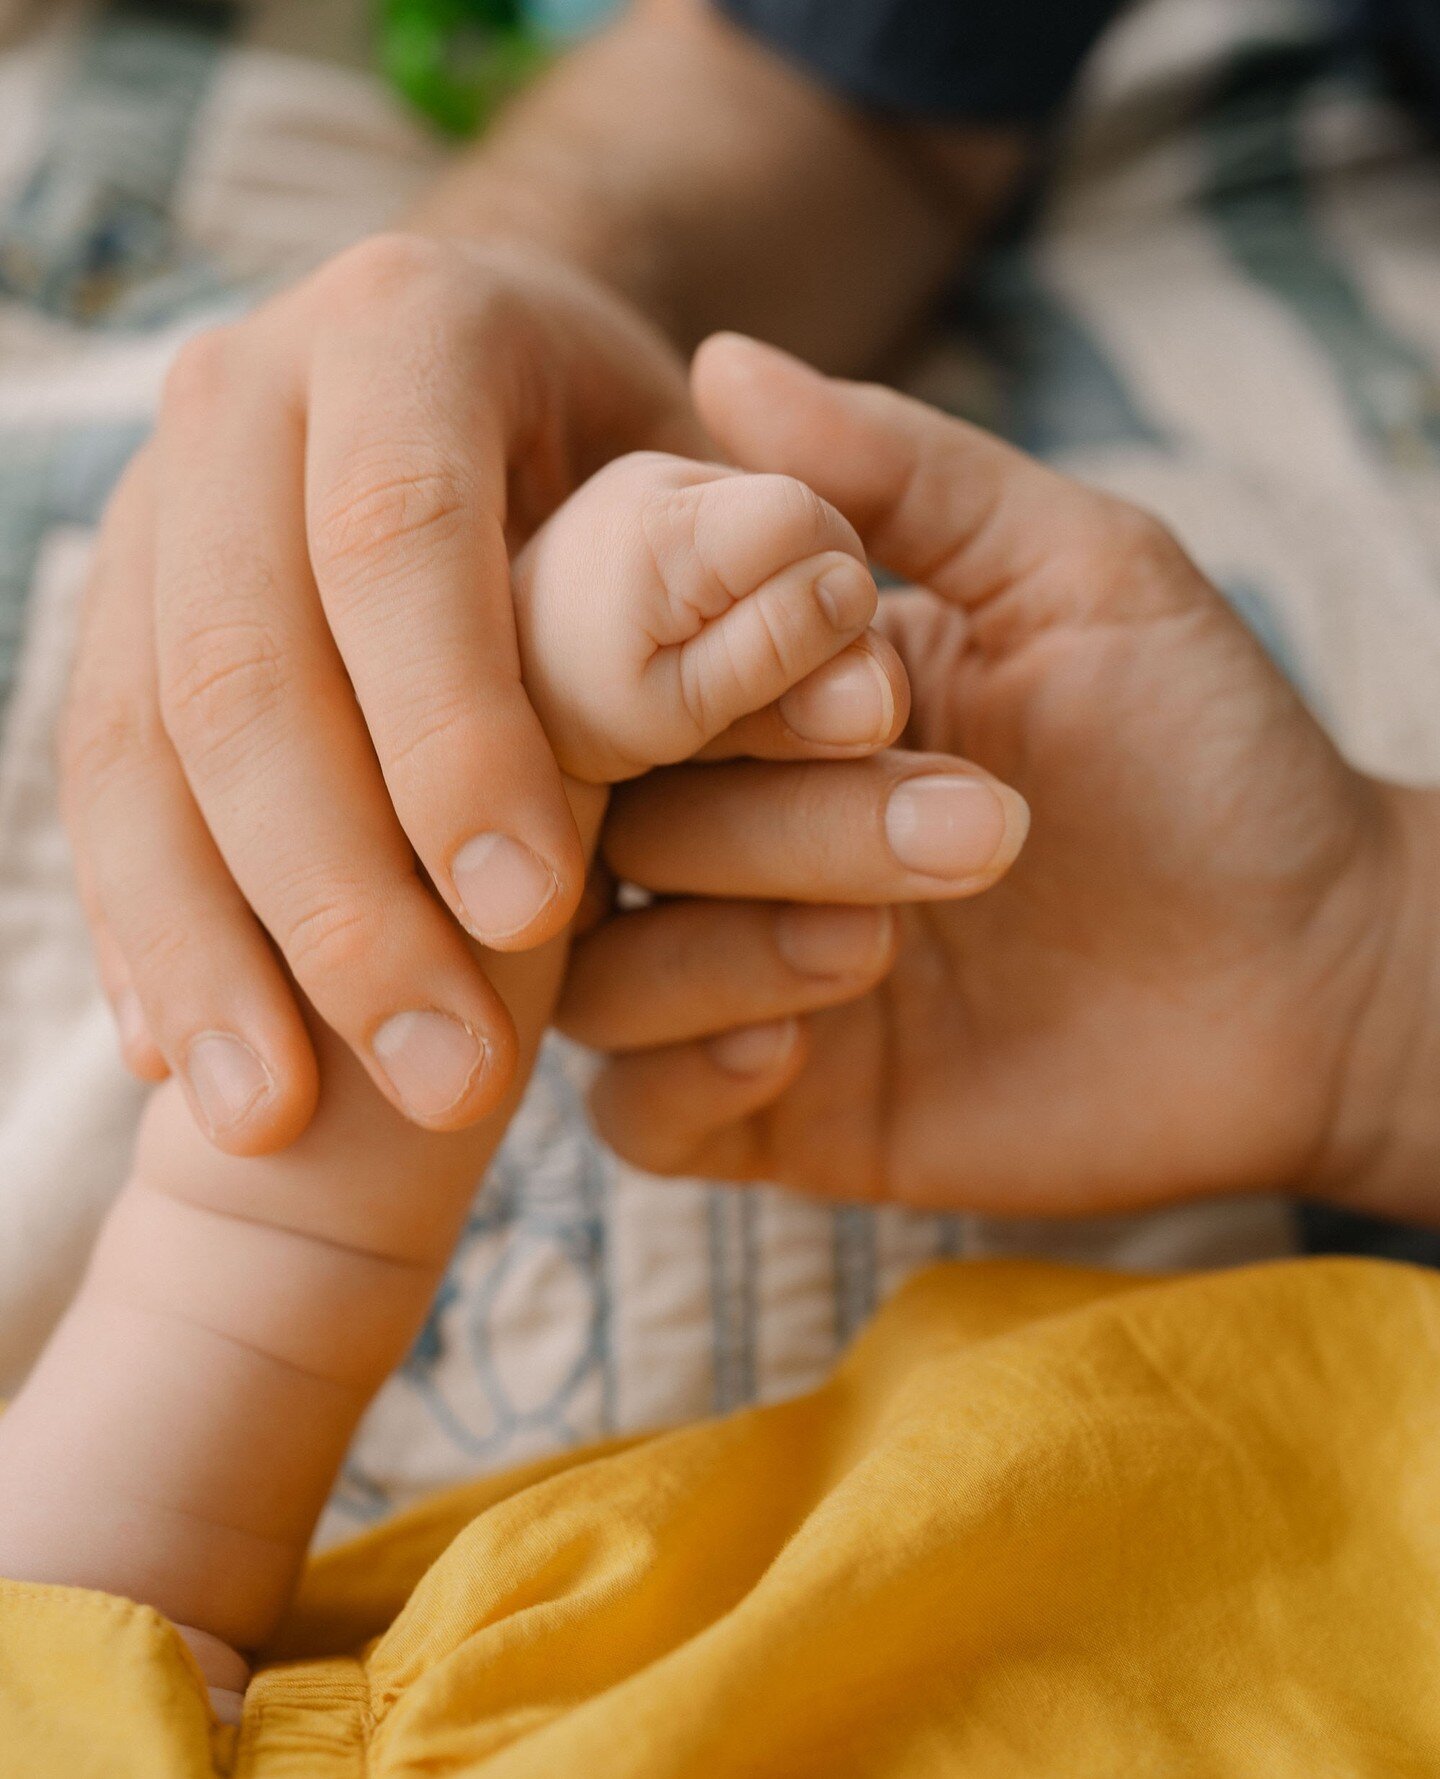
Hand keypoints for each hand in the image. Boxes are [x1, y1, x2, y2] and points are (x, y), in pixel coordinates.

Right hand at [61, 240, 893, 1154]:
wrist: (498, 393)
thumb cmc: (644, 453)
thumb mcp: (732, 462)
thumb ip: (783, 537)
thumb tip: (836, 624)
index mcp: (401, 327)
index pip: (401, 536)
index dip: (451, 731)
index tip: (533, 913)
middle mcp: (244, 401)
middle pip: (243, 667)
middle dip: (333, 891)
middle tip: (441, 1074)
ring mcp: (155, 514)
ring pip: (137, 749)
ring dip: (209, 952)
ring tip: (273, 1119)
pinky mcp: (117, 625)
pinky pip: (98, 787)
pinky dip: (143, 931)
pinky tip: (189, 1065)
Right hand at [560, 336, 1409, 1216]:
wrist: (1308, 977)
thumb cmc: (1205, 756)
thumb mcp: (1078, 573)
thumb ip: (902, 474)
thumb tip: (717, 359)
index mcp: (767, 699)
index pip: (613, 665)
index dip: (685, 668)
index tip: (857, 686)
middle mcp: (725, 832)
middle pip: (603, 822)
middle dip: (758, 819)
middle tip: (953, 817)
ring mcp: (737, 975)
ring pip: (599, 972)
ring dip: (728, 945)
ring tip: (883, 944)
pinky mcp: (774, 1111)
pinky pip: (636, 1112)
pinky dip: (686, 1076)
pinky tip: (801, 1041)